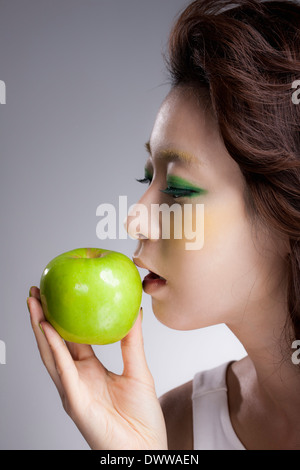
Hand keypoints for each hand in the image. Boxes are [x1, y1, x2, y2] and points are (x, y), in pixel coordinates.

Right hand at [27, 287, 167, 449]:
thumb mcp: (138, 370)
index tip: (58, 295)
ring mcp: (73, 390)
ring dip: (40, 329)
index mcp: (90, 371)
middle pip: (54, 343)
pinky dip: (54, 350)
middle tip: (37, 292)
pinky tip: (48, 330)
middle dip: (43, 318)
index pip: (70, 339)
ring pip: (51, 354)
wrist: (146, 449)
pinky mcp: (76, 402)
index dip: (62, 318)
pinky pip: (63, 372)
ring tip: (34, 304)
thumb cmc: (142, 419)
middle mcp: (77, 378)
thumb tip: (134, 311)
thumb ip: (133, 342)